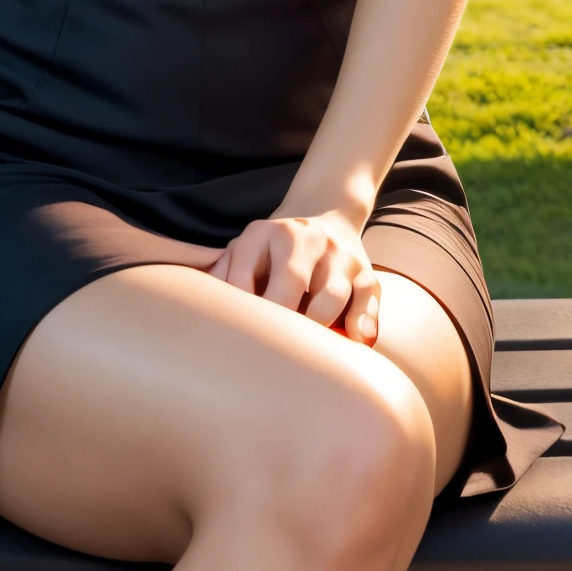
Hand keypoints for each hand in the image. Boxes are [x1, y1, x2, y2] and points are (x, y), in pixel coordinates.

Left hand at [210, 208, 379, 344]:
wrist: (326, 215)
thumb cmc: (274, 250)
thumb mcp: (245, 249)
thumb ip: (222, 274)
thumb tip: (204, 313)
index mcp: (265, 231)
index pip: (244, 274)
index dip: (239, 311)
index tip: (235, 338)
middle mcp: (304, 237)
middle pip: (292, 283)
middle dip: (280, 321)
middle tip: (269, 354)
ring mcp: (337, 253)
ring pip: (331, 295)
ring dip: (317, 328)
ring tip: (305, 354)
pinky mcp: (365, 271)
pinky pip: (367, 299)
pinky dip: (362, 323)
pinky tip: (353, 342)